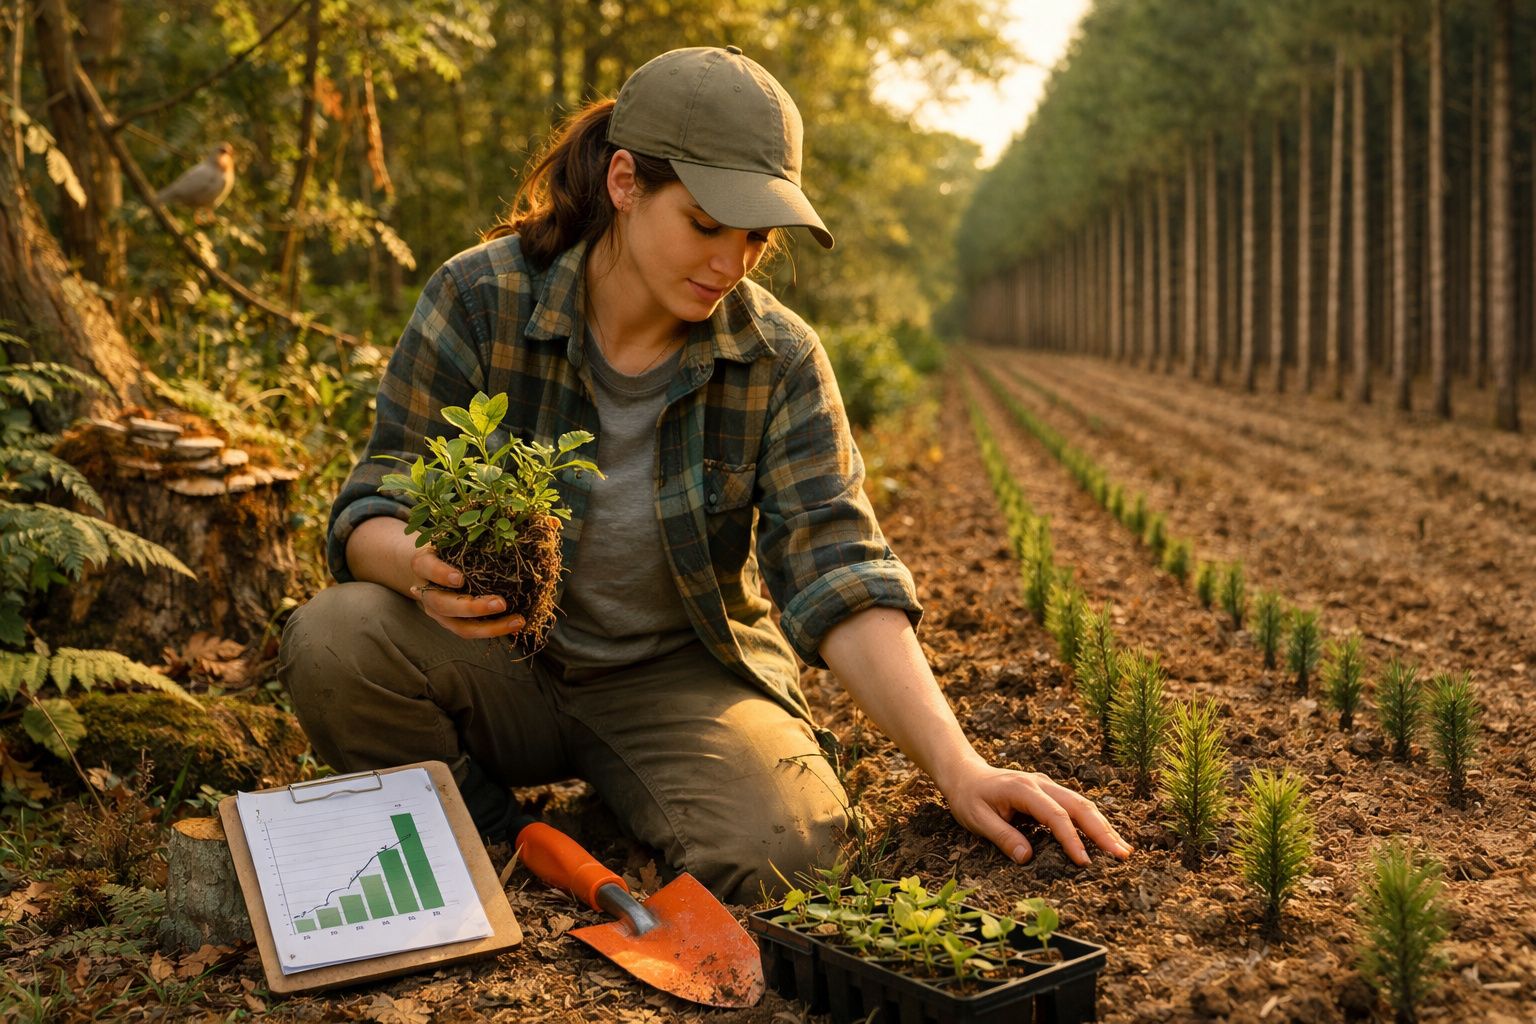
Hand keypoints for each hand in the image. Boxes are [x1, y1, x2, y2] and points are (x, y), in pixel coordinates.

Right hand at [407, 546, 524, 639]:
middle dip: (473, 607)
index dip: (441, 574)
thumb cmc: (445, 549)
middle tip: (501, 603)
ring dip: (491, 628)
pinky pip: (472, 631)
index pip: (427, 568)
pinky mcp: (451, 623)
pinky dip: (495, 630)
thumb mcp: (449, 539)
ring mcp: (438, 612)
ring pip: (460, 627)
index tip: (460, 578)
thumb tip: (502, 522)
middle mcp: (426, 592)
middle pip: (444, 605)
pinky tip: (516, 624)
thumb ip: (466, 536)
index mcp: (422, 564)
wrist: (425, 568)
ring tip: (517, 621)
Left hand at [940, 761, 1132, 866]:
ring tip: (1123, 850)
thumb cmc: (969, 798)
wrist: (965, 774)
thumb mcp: (977, 819)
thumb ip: (1003, 837)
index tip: (1084, 862)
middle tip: (1122, 856)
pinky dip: (1094, 822)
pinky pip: (1076, 806)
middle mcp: (1042, 784)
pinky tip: (1107, 838)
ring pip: (1083, 804)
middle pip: (1079, 806)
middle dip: (1102, 831)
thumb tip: (1027, 858)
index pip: (1055, 816)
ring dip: (1104, 827)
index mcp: (1024, 789)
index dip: (1072, 839)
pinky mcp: (1051, 792)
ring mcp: (1048, 786)